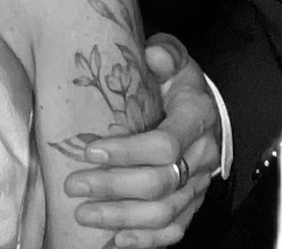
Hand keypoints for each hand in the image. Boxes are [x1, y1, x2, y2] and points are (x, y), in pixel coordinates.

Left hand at [63, 34, 220, 247]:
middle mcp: (201, 157)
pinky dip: (145, 239)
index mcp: (196, 118)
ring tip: (83, 215)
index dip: (127, 152)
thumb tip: (153, 53)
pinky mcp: (191, 204)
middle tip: (74, 186)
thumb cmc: (179, 83)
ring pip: (164, 213)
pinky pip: (173, 230)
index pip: (164, 144)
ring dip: (122, 218)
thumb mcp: (177, 59)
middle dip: (113, 188)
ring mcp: (198, 185)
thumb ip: (167, 53)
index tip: (90, 150)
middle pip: (159, 183)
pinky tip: (114, 240)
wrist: (207, 109)